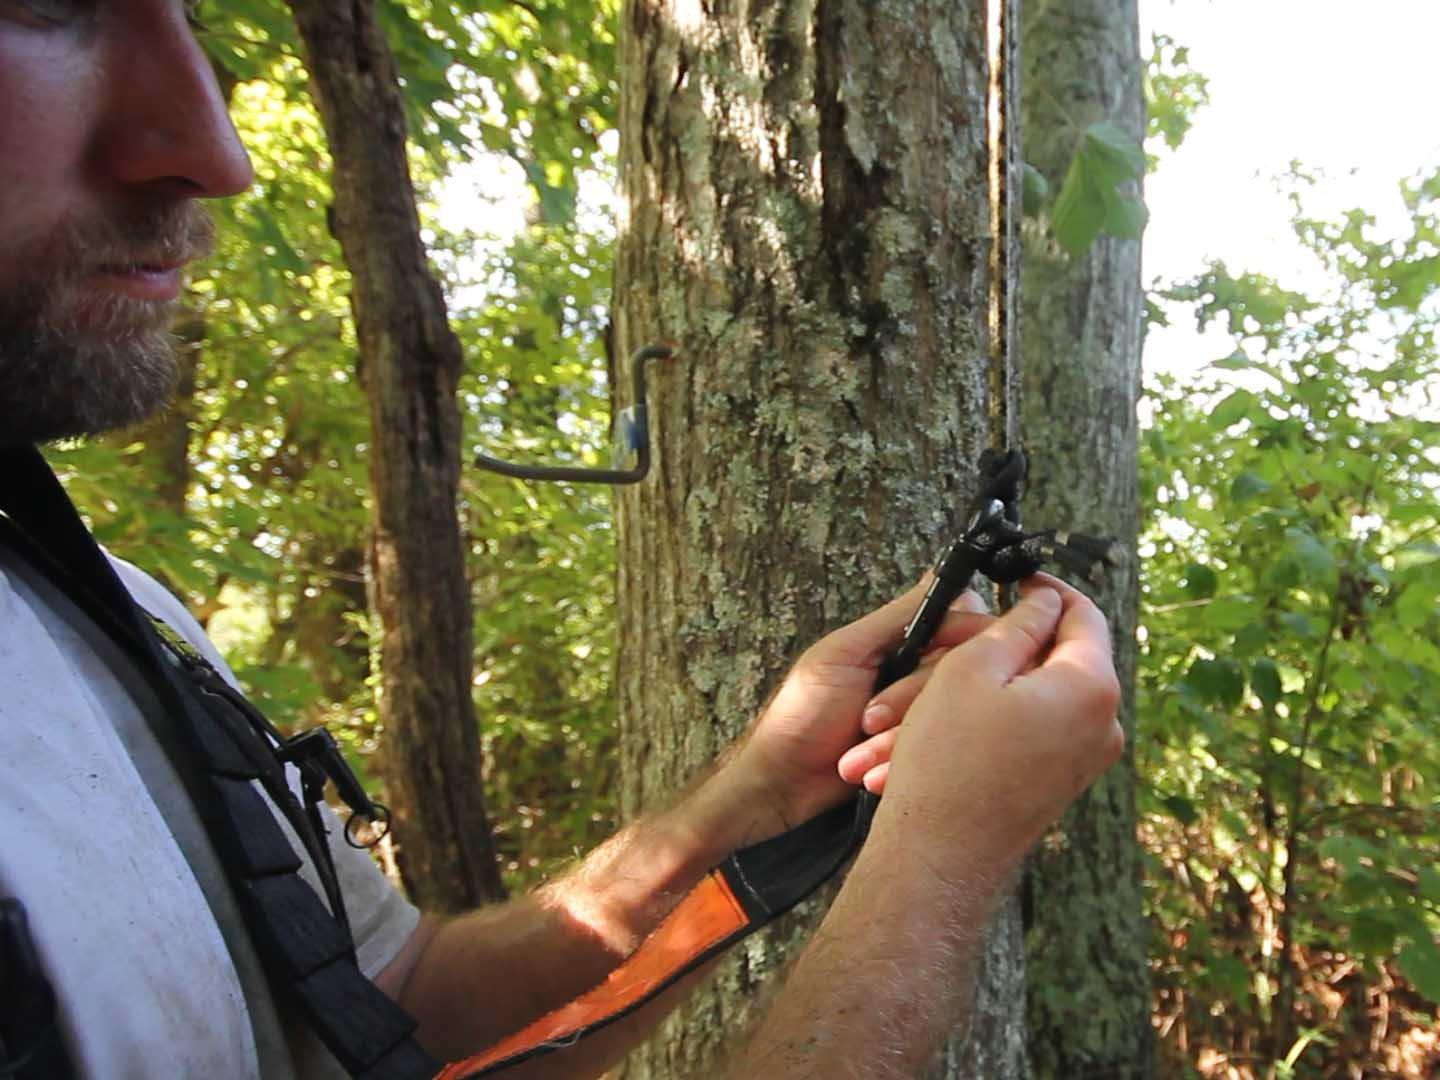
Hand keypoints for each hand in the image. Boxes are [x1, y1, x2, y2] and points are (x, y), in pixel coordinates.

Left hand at [717, 579, 993, 838]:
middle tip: (867, 719)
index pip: (961, 626)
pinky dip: (899, 760)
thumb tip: (937, 574)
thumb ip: (896, 618)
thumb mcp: (845, 654)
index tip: (951, 668)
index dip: (963, 644)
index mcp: (903, 639)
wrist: (787, 780)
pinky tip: (872, 770)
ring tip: (861, 746)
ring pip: (950, 714)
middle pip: (957, 674)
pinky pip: (939, 750)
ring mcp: (922, 712)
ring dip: (899, 735)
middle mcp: (920, 671)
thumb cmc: (803, 712)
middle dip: (908, 700)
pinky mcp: (921, 748)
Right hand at [870, 574, 1123, 873]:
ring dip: (958, 699)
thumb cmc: (950, 758)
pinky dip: (967, 729)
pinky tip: (909, 745)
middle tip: (934, 649)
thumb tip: (1044, 599)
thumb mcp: (972, 668)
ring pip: (1020, 701)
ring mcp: (1080, 760)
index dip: (1045, 587)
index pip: (1082, 613)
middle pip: (1046, 660)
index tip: (1012, 576)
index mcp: (1092, 687)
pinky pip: (1014, 737)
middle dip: (981, 653)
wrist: (939, 858)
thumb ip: (1016, 625)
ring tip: (893, 718)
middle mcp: (1101, 725)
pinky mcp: (1055, 784)